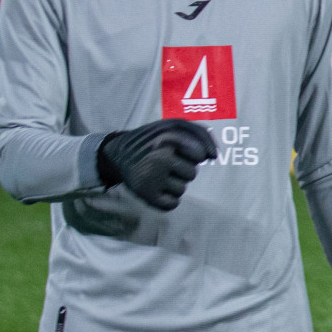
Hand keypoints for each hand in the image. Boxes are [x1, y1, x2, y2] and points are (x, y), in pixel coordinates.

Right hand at [97, 119, 216, 210]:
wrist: (119, 153)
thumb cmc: (156, 140)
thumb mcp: (175, 127)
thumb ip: (200, 134)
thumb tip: (213, 156)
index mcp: (168, 138)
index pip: (199, 155)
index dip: (193, 155)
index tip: (178, 151)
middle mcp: (159, 157)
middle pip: (192, 173)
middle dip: (182, 169)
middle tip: (163, 162)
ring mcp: (151, 176)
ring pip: (182, 188)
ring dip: (173, 183)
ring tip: (157, 173)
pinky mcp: (144, 193)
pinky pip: (172, 204)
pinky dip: (167, 200)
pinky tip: (155, 188)